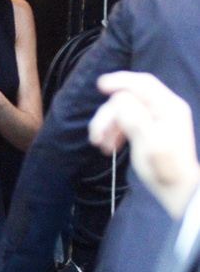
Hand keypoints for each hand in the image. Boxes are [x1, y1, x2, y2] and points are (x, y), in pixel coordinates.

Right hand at [89, 71, 199, 218]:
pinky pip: (127, 121)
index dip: (120, 81)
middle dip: (109, 114)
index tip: (100, 86)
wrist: (176, 190)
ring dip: (109, 125)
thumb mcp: (150, 144)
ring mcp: (157, 118)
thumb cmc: (165, 169)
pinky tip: (108, 146)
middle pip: (129, 99)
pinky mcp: (150, 129)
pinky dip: (115, 131)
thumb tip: (118, 102)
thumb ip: (134, 119)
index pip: (143, 84)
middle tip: (95, 136)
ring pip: (125, 111)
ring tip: (100, 145)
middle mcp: (164, 108)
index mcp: (169, 107)